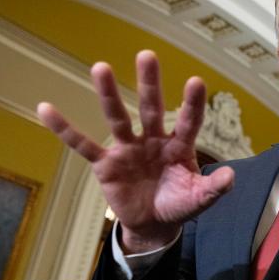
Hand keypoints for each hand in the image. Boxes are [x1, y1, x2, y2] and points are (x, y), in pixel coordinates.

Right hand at [36, 50, 234, 252]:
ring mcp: (128, 149)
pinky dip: (65, 130)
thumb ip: (215, 188)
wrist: (154, 224)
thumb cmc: (179, 204)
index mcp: (178, 146)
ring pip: (118, 118)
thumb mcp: (200, 199)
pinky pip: (83, 145)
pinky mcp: (106, 164)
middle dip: (150, 83)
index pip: (188, 121)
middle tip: (147, 55)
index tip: (196, 81)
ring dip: (109, 95)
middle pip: (151, 108)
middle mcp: (153, 140)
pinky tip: (46, 109)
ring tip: (101, 68)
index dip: (191, 104)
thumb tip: (232, 176)